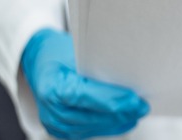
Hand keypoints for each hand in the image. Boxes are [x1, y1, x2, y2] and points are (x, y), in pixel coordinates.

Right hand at [21, 28, 148, 138]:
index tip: (134, 99)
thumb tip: (128, 74)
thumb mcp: (76, 51)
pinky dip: (108, 126)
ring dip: (117, 121)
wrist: (39, 61)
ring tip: (137, 112)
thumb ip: (97, 65)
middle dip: (121, 112)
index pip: (87, 96)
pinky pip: (88, 131)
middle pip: (92, 116)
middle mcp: (51, 109)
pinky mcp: (61, 129)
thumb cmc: (58, 52)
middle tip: (142, 106)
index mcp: (53, 87)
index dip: (113, 100)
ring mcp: (55, 123)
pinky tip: (125, 120)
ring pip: (92, 126)